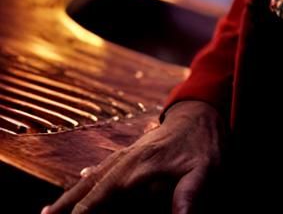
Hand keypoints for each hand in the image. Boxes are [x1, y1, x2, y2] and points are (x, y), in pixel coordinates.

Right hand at [41, 98, 228, 213]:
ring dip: (69, 197)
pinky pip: (102, 167)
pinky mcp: (132, 152)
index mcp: (136, 171)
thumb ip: (189, 197)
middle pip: (87, 191)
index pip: (98, 202)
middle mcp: (124, 163)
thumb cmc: (205, 142)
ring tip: (47, 212)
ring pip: (90, 180)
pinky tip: (80, 178)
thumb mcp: (204, 171)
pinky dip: (87, 178)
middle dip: (65, 208)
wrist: (203, 108)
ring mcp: (125, 156)